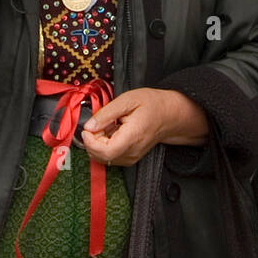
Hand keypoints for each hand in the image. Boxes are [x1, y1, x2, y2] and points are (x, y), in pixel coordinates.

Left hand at [81, 88, 206, 165]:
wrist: (169, 115)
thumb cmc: (151, 105)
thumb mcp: (128, 99)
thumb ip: (106, 113)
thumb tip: (89, 126)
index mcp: (133, 136)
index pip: (105, 152)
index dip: (90, 142)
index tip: (88, 128)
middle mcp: (132, 151)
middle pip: (101, 156)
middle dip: (92, 141)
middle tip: (99, 123)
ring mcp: (131, 157)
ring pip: (102, 158)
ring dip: (97, 143)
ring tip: (108, 126)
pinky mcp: (129, 159)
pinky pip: (109, 157)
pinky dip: (104, 146)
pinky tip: (112, 132)